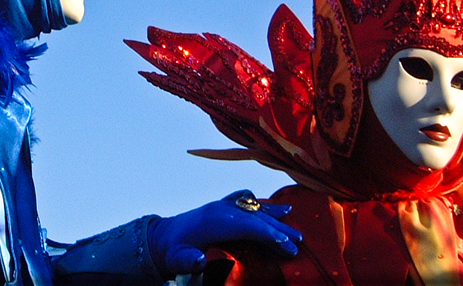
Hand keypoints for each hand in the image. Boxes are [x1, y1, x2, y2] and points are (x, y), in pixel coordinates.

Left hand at [147, 190, 301, 275]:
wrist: (163, 237)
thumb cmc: (173, 251)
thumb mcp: (178, 259)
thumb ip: (189, 261)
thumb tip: (199, 260)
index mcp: (214, 220)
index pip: (249, 227)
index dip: (270, 236)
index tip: (289, 248)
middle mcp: (221, 208)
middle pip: (256, 216)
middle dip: (279, 228)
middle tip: (300, 241)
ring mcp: (222, 204)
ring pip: (254, 207)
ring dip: (273, 214)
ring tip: (293, 218)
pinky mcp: (223, 205)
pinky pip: (248, 202)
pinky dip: (263, 205)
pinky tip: (275, 209)